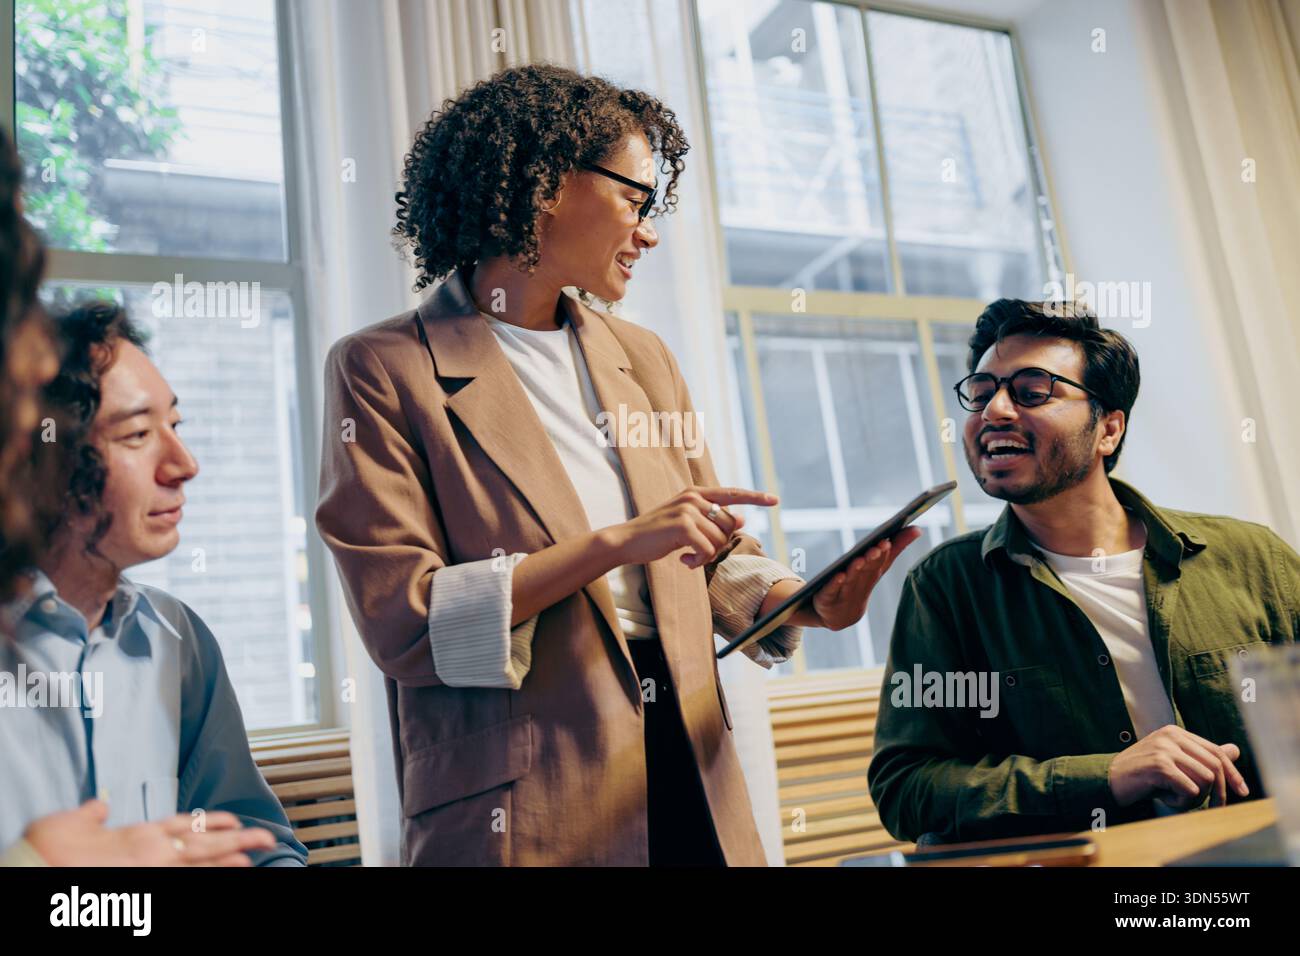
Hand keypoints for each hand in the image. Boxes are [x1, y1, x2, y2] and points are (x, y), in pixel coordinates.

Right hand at [23, 799, 276, 866]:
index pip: (184, 825)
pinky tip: (229, 875)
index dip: (212, 823)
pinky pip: (186, 883)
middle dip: (238, 840)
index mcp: (136, 833)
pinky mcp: (144, 891)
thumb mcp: (72, 821)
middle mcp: (151, 851)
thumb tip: (100, 806)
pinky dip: (208, 879)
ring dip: (231, 861)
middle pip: (205, 843)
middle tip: (266, 837)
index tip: (234, 821)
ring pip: (202, 865)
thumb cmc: (49, 849)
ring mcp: (151, 871)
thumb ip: (93, 814)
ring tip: (257, 858)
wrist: (35, 868)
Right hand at [607, 485, 777, 568]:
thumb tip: (741, 519)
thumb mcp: (686, 525)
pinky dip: (698, 561)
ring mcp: (687, 510)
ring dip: (706, 556)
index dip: (755, 498)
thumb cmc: (657, 535)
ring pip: (718, 540)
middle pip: (727, 526)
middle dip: (717, 545)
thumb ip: (711, 520)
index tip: (774, 499)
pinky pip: (707, 550)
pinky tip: (684, 561)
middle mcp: (693, 497)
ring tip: (688, 557)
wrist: (627, 541)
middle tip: (697, 554)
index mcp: (695, 493)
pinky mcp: (682, 526)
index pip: (732, 494)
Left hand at [807, 528, 921, 630]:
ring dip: (856, 569)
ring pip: (851, 579)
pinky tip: (839, 576)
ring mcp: (844, 592)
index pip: (880, 561)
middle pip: (867, 569)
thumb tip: (918, 528)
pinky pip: (831, 590)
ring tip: (859, 559)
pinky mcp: (827, 598)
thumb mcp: (876, 566)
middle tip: (878, 546)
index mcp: (871, 574)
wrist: (837, 615)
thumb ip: (896, 546)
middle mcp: (860, 583)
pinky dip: (835, 584)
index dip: (884, 551)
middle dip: (873, 558)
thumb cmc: (859, 583)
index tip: (887, 540)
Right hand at [1106, 724, 1249, 809]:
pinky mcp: (1160, 765)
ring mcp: (1165, 749)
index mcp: (1176, 732)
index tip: (1242, 791)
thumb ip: (1201, 756)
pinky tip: (1165, 799)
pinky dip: (1182, 802)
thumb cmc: (1143, 775)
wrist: (1108, 781)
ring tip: (1177, 800)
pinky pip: (1190, 789)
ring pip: (1206, 778)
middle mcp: (1172, 736)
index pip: (1216, 751)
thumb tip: (1235, 750)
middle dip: (1219, 791)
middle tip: (1214, 808)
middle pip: (1215, 765)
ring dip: (1196, 798)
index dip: (1233, 773)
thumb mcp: (1174, 763)